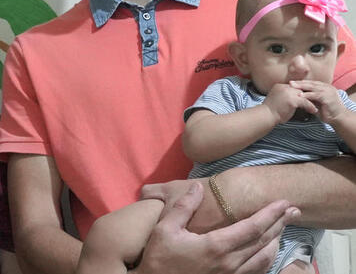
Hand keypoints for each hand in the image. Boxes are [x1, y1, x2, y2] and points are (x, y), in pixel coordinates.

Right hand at [133, 182, 298, 273]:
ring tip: (284, 228)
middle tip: (294, 210)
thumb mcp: (165, 229)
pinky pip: (257, 271)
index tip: (283, 202)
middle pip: (263, 241)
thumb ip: (184, 207)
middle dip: (280, 223)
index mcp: (216, 246)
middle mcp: (230, 262)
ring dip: (277, 240)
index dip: (270, 213)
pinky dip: (268, 259)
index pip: (252, 227)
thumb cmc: (159, 258)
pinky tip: (270, 251)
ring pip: (265, 258)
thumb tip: (199, 187)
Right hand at [263, 83, 316, 123]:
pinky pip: (305, 102)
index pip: (295, 87)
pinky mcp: (292, 100)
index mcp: (280, 86)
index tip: (310, 97)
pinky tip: (314, 111)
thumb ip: (285, 96)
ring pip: (305, 95)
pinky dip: (311, 107)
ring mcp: (288, 93)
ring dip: (312, 101)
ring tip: (317, 106)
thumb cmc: (271, 111)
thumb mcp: (278, 99)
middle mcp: (284, 87)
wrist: (266, 115)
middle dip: (309, 95)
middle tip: (317, 100)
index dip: (303, 92)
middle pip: (301, 89)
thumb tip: (293, 98)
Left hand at [290, 80, 347, 123]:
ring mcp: (328, 91)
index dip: (301, 82)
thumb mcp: (317, 102)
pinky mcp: (328, 97)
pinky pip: (316, 95)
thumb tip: (297, 95)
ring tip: (293, 87)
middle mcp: (327, 87)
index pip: (311, 83)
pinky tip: (300, 96)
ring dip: (302, 87)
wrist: (339, 118)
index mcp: (325, 87)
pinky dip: (308, 95)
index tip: (291, 83)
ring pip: (313, 88)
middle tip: (290, 82)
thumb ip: (310, 97)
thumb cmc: (327, 111)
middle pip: (311, 84)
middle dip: (300, 83)